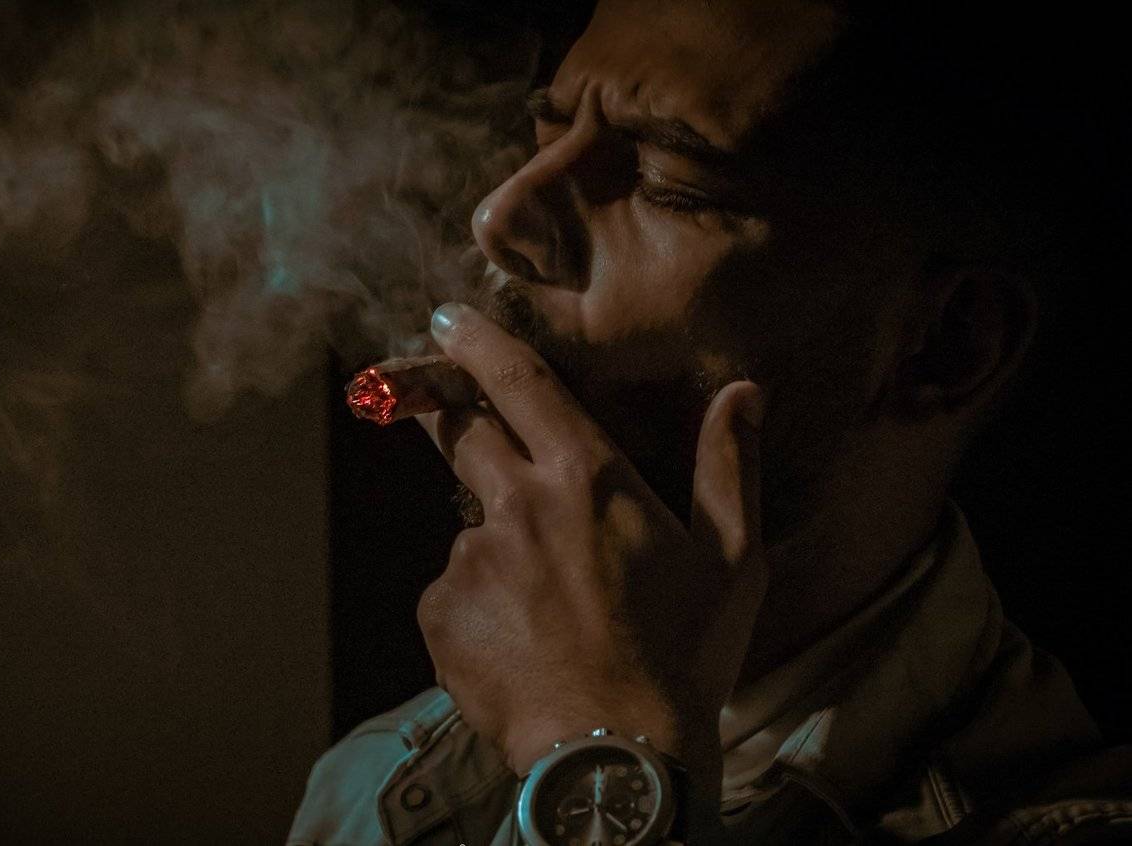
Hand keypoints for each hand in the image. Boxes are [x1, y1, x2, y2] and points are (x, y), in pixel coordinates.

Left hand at [414, 302, 766, 813]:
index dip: (479, 342)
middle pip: (464, 434)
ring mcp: (470, 559)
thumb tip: (744, 393)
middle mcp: (517, 504)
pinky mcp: (438, 610)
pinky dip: (480, 608)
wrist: (616, 753)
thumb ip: (729, 467)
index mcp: (587, 479)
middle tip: (444, 415)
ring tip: (547, 615)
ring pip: (472, 530)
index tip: (447, 316)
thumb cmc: (684, 657)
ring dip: (498, 551)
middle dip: (447, 413)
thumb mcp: (732, 561)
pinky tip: (522, 646)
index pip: (520, 385)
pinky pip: (454, 592)